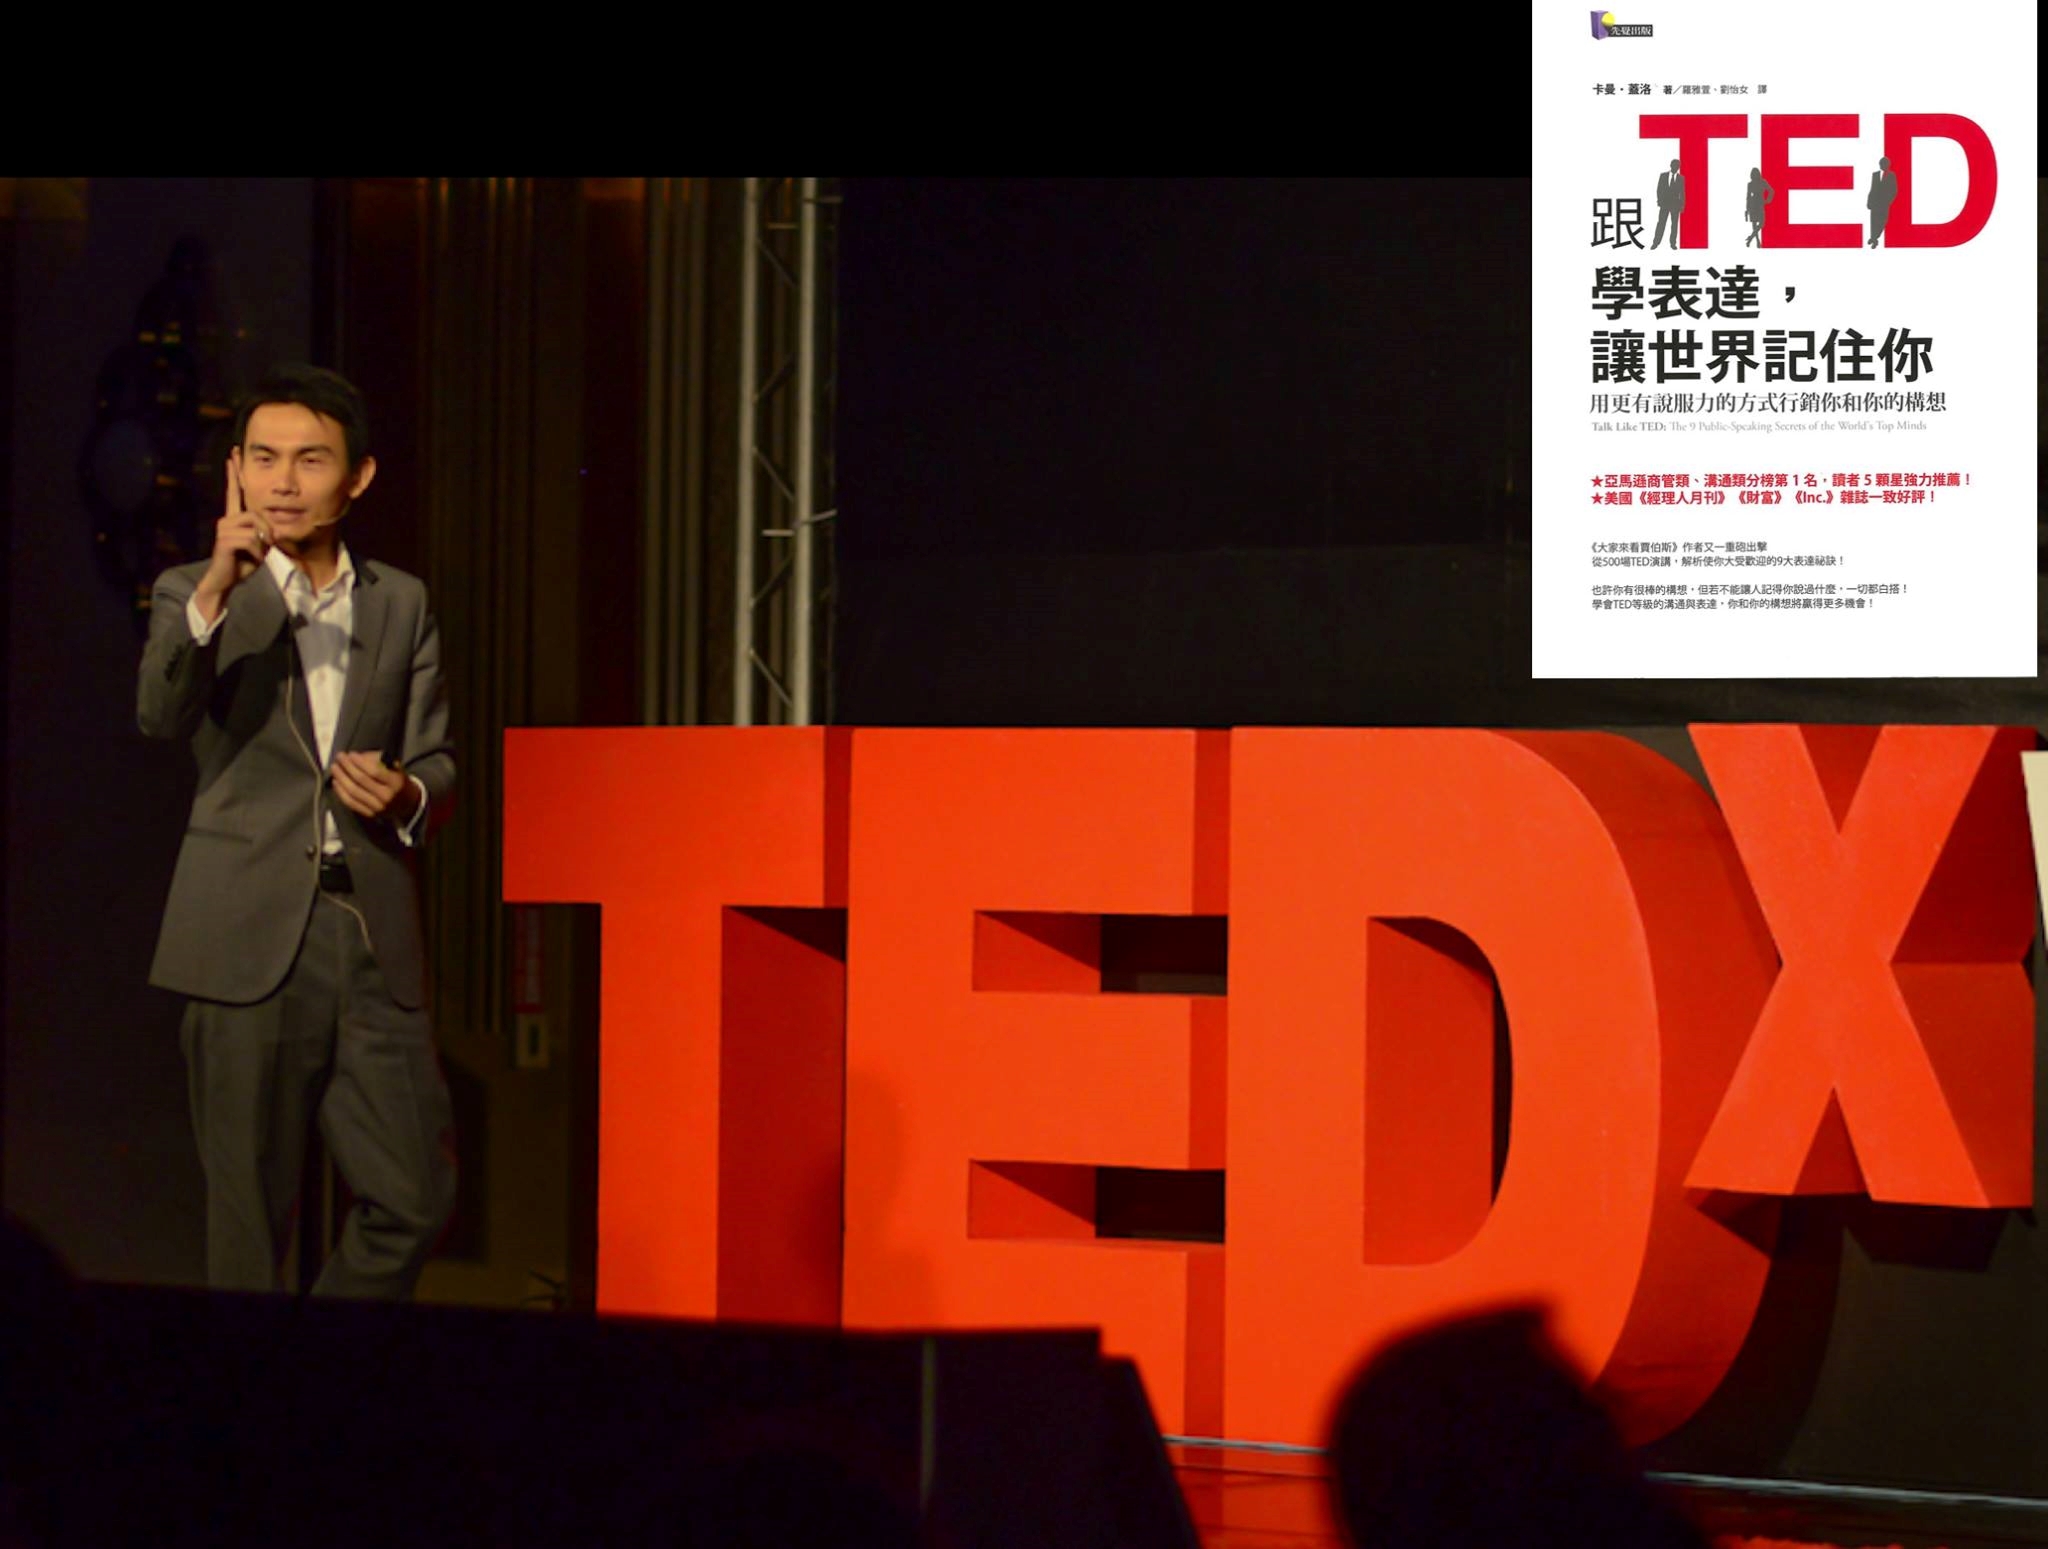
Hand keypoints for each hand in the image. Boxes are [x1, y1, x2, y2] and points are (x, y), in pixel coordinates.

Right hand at [193, 451, 269, 622]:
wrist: (225, 580)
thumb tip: (270, 531)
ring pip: (256, 527)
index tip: (234, 453)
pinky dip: (257, 552)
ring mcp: (224, 528)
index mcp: (234, 518)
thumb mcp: (259, 546)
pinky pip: (252, 540)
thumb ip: (264, 533)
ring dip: (262, 544)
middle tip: (265, 546)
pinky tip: (249, 559)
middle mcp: (227, 519)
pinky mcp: (225, 539)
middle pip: (258, 514)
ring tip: (255, 554)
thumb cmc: (242, 564)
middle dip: (268, 531)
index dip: (234, 473)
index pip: (234, 491)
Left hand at [330, 752, 420, 826]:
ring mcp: (377, 807)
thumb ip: (380, 762)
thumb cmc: (400, 783)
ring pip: (354, 792)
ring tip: (335, 768)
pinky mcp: (370, 814)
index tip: (351, 754)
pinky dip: (341, 793)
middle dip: (348, 767)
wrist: (409, 806)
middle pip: (361, 780)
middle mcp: (386, 796)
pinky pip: (351, 803)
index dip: (360, 762)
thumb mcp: (397, 770)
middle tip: (339, 758)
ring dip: (341, 778)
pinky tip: (336, 783)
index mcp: (395, 783)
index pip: (374, 771)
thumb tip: (358, 756)